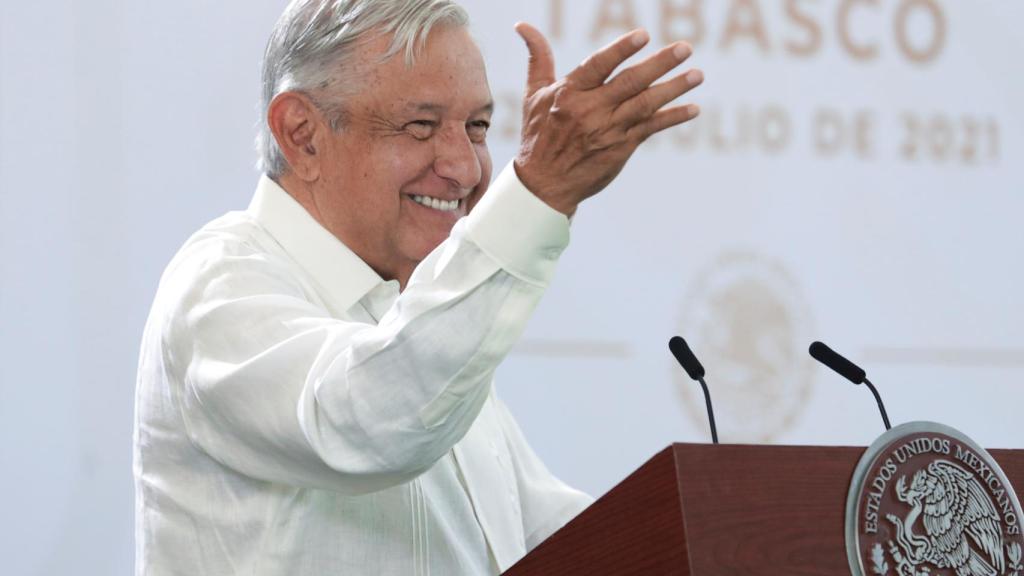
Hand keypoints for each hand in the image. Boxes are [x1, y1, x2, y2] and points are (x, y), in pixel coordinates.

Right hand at [513, 23, 702, 215]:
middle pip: (630, 82)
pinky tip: (693, 108)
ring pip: (646, 104)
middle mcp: (590, 111)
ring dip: (674, 88)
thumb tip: (522, 26)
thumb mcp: (533, 95)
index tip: (644, 36)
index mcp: (568, 94)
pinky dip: (673, 118)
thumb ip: (538, 58)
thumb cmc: (538, 135)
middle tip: (685, 48)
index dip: (621, 50)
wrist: (543, 184)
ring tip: (697, 74)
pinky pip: (651, 129)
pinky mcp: (621, 147)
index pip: (598, 66)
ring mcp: (608, 130)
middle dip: (660, 64)